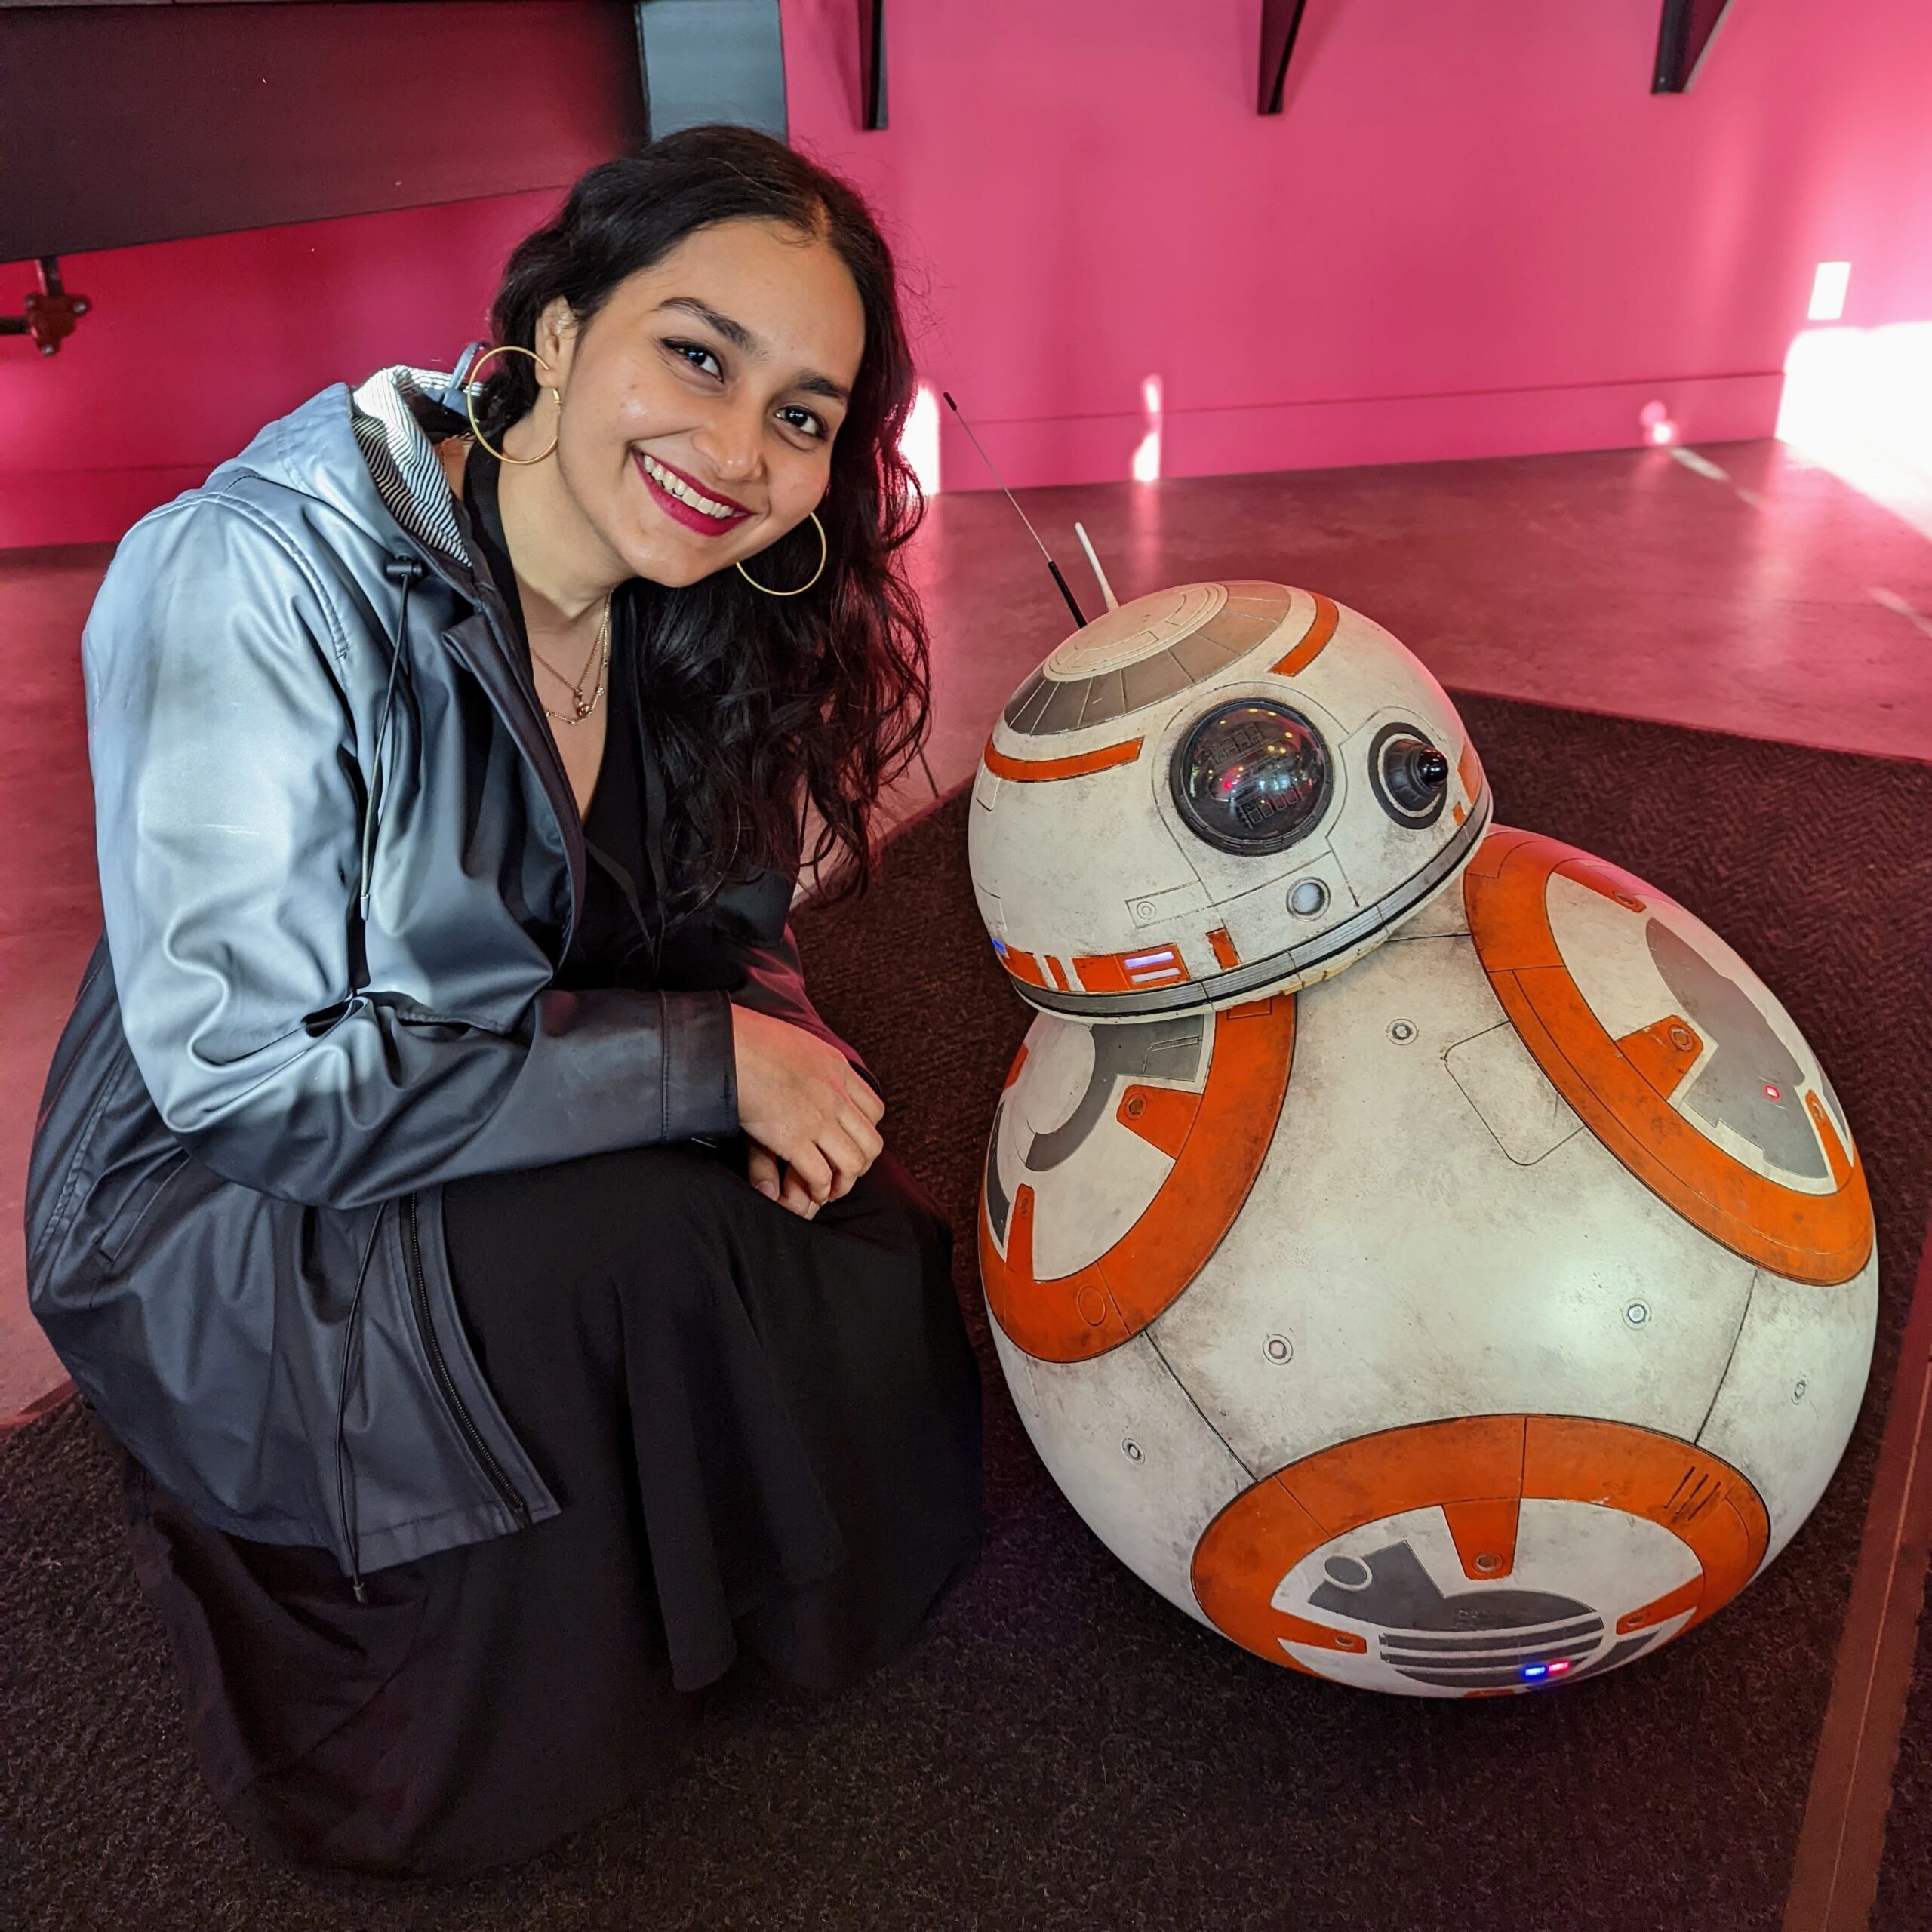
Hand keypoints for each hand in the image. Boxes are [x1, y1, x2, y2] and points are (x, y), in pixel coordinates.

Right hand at [732, 1005, 884, 1213]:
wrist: (730, 1045)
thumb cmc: (750, 1038)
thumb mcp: (796, 1041)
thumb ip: (809, 1058)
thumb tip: (805, 1060)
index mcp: (837, 1069)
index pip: (874, 1110)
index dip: (865, 1133)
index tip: (850, 1142)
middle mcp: (836, 1095)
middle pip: (871, 1142)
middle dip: (861, 1165)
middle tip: (843, 1174)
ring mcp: (818, 1118)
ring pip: (853, 1163)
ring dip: (844, 1183)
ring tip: (830, 1190)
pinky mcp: (794, 1138)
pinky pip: (821, 1175)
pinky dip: (819, 1189)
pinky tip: (811, 1191)